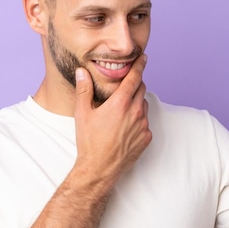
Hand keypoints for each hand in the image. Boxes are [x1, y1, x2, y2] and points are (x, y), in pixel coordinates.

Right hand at [73, 55, 151, 185]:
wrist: (99, 169)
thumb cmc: (89, 142)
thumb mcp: (82, 114)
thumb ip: (83, 90)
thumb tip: (81, 72)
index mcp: (120, 103)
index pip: (135, 77)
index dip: (140, 65)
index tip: (144, 58)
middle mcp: (135, 112)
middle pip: (142, 89)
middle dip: (135, 85)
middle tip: (124, 89)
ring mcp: (143, 125)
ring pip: (144, 105)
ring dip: (136, 103)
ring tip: (121, 112)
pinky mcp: (147, 137)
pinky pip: (145, 123)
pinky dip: (138, 120)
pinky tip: (125, 128)